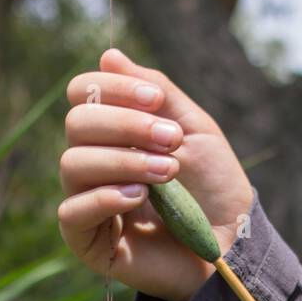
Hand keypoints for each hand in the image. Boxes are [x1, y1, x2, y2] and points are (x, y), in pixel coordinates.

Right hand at [59, 48, 253, 300]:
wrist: (229, 244)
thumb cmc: (212, 187)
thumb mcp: (191, 128)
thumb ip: (155, 91)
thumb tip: (109, 56)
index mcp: (112, 133)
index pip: (84, 95)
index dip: (113, 89)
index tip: (157, 101)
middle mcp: (93, 164)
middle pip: (77, 124)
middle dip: (124, 125)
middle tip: (169, 140)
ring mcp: (87, 203)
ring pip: (73, 164)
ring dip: (122, 161)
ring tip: (166, 173)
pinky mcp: (88, 243)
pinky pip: (71, 212)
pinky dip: (103, 198)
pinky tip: (138, 197)